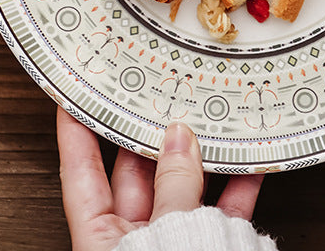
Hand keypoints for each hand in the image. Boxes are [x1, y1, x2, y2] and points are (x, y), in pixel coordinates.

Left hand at [57, 106, 263, 250]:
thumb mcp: (165, 238)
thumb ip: (174, 186)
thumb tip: (179, 138)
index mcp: (98, 242)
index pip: (80, 172)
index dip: (75, 129)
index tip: (74, 91)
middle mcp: (129, 244)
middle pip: (134, 173)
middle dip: (149, 132)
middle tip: (157, 90)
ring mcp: (169, 247)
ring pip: (181, 187)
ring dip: (199, 154)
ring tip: (209, 116)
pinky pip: (221, 211)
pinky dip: (237, 186)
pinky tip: (249, 161)